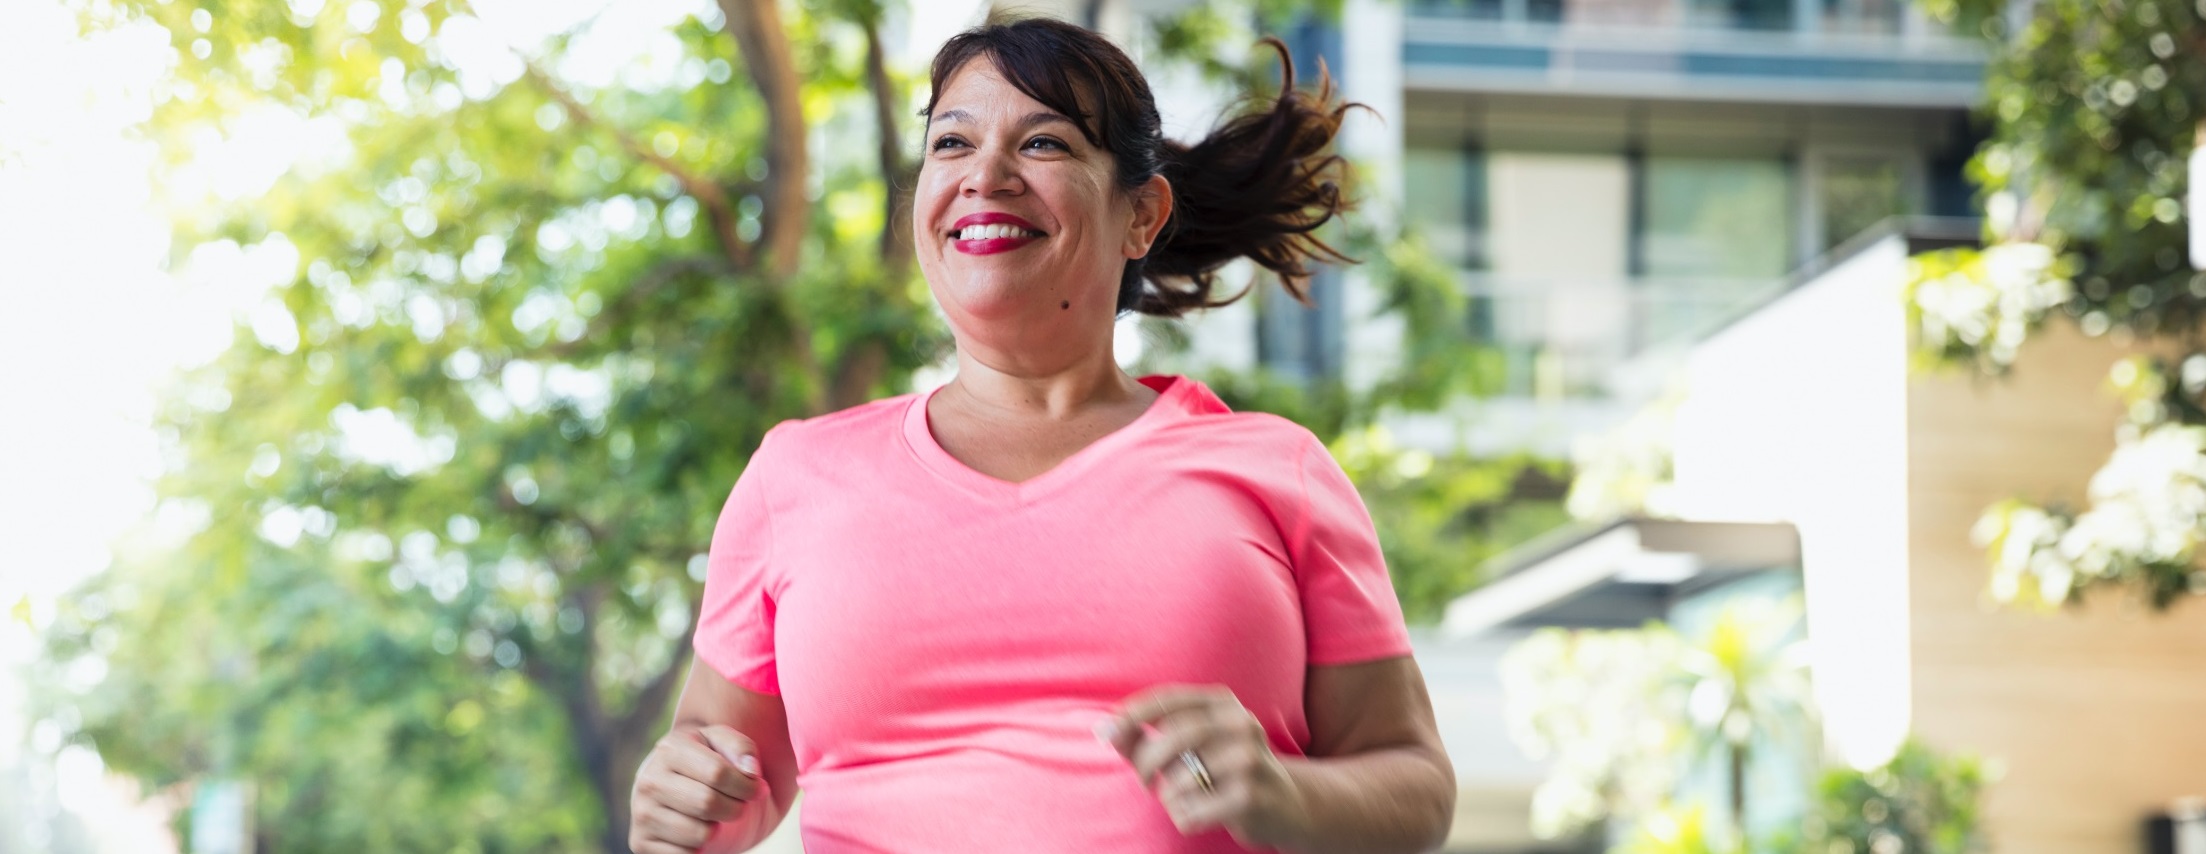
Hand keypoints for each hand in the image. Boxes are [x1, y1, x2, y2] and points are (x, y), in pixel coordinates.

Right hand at [630, 724, 766, 853]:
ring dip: (717, 828)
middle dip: (735, 808)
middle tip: (737, 804)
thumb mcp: (723, 744)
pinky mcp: (640, 842)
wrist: (672, 786)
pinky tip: (692, 830)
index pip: (718, 773)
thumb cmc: (706, 762)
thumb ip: (741, 748)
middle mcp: (649, 780)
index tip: (756, 788)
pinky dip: (699, 847)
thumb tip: (750, 770)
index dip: (746, 785)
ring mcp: (642, 813)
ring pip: (700, 834)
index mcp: (669, 750)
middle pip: (708, 804)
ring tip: (711, 816)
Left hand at [1098, 685, 1305, 846]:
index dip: (1132, 715)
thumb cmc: (1224, 772)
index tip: (1104, 733)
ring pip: (1179, 780)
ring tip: (1187, 799)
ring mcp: (1249, 760)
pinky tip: (1202, 815)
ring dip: (1170, 797)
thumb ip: (1145, 738)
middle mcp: (1240, 724)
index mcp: (1223, 703)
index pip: (1168, 699)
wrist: (1288, 804)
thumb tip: (1104, 731)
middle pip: (1173, 737)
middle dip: (1146, 762)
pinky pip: (1191, 811)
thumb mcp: (1190, 748)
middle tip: (1143, 780)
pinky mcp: (1250, 797)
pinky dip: (1185, 818)